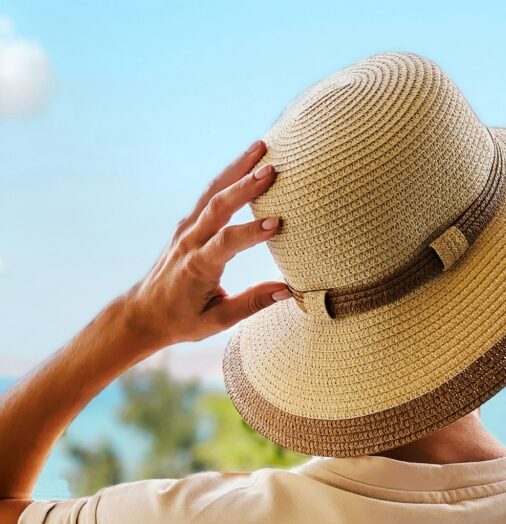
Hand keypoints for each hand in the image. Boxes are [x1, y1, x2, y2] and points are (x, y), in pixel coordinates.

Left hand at [123, 139, 290, 347]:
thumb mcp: (218, 320)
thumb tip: (287, 290)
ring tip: (261, 146)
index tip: (278, 223)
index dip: (251, 232)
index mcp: (198, 266)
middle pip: (217, 206)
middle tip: (272, 168)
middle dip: (244, 185)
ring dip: (236, 168)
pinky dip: (228, 177)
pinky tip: (246, 163)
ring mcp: (186, 229)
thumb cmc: (183, 321)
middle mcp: (190, 242)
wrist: (144, 313)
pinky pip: (209, 196)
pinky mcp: (187, 225)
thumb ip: (252, 303)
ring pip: (212, 192)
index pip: (226, 243)